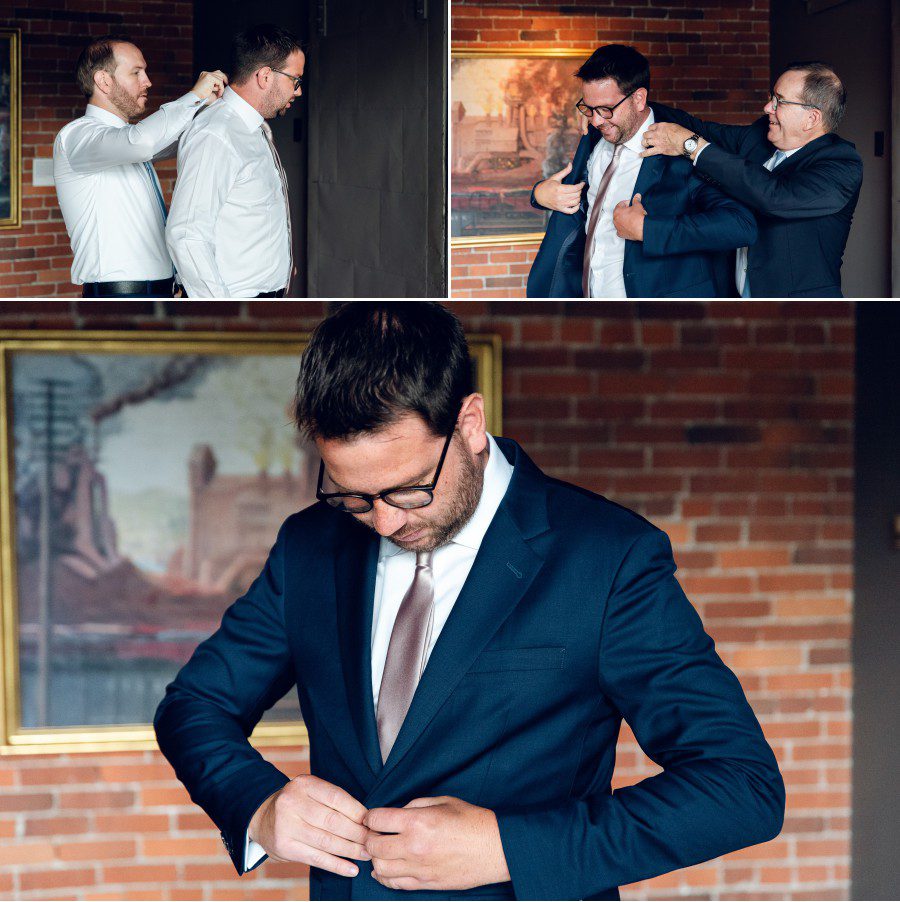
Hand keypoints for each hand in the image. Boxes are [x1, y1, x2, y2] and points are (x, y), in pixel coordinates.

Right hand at [191, 69, 227, 101]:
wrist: (197, 98)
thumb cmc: (204, 97)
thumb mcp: (211, 90)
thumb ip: (217, 86)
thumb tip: (225, 85)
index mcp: (205, 76)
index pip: (216, 73)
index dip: (222, 78)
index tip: (225, 84)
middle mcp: (206, 73)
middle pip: (219, 72)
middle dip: (224, 79)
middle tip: (226, 86)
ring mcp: (207, 74)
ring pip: (220, 78)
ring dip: (221, 87)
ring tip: (218, 94)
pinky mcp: (209, 77)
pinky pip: (220, 82)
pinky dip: (221, 88)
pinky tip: (218, 94)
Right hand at [248, 775, 370, 877]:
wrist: (263, 817)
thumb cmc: (298, 804)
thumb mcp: (311, 792)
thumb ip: (333, 800)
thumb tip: (366, 818)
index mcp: (303, 784)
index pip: (337, 797)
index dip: (357, 811)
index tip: (372, 821)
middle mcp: (292, 802)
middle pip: (332, 821)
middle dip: (357, 833)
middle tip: (373, 841)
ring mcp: (286, 826)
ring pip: (326, 841)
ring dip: (350, 850)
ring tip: (366, 854)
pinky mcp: (285, 847)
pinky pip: (316, 858)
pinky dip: (336, 865)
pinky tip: (351, 869)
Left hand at [364, 796, 509, 891]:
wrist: (494, 848)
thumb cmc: (472, 821)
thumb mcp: (443, 801)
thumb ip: (415, 805)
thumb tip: (398, 813)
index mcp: (417, 822)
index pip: (378, 820)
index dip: (370, 816)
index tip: (372, 817)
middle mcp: (414, 846)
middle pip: (374, 846)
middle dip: (369, 838)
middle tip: (374, 833)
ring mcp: (419, 868)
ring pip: (380, 868)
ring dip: (376, 858)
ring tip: (381, 850)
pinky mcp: (426, 884)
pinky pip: (395, 884)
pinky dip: (384, 877)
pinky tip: (384, 869)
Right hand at [533, 162, 584, 213]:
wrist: (539, 196)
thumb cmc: (547, 186)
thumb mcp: (555, 177)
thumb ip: (565, 171)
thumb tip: (571, 164)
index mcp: (559, 189)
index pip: (574, 188)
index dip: (580, 185)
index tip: (582, 183)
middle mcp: (559, 198)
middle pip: (576, 195)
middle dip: (579, 191)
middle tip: (579, 188)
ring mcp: (560, 204)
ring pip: (575, 202)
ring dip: (578, 198)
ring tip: (577, 194)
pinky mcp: (560, 209)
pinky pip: (571, 211)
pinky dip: (576, 208)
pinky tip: (577, 203)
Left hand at [613, 193, 646, 240]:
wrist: (642, 229)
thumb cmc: (638, 217)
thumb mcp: (637, 206)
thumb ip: (636, 200)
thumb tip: (637, 196)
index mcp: (617, 212)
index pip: (620, 204)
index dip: (626, 203)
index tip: (631, 204)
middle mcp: (615, 220)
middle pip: (618, 213)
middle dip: (624, 211)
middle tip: (631, 210)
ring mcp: (617, 228)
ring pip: (619, 221)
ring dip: (624, 219)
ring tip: (631, 218)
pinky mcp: (621, 234)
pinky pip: (620, 229)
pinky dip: (624, 227)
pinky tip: (629, 226)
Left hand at [641, 122, 692, 157]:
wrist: (684, 141)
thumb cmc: (681, 133)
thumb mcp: (673, 126)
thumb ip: (666, 127)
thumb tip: (664, 130)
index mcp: (661, 126)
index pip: (650, 127)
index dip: (650, 130)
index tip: (651, 132)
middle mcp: (657, 133)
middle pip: (646, 134)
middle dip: (646, 137)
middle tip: (647, 139)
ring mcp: (656, 142)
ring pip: (645, 142)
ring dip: (644, 144)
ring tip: (645, 145)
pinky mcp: (658, 149)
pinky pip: (648, 152)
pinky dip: (643, 154)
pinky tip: (640, 154)